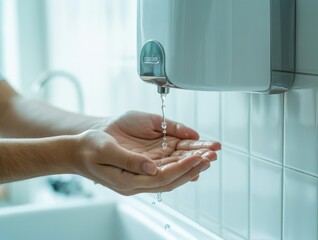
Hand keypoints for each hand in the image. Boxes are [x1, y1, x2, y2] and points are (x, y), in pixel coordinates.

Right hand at [73, 111, 220, 195]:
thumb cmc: (89, 149)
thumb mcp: (106, 150)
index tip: (198, 157)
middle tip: (210, 157)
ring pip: (170, 176)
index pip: (162, 177)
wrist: (78, 152)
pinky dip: (179, 166)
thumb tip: (152, 168)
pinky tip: (190, 161)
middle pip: (171, 179)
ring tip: (206, 156)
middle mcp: (137, 182)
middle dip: (192, 168)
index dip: (182, 167)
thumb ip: (129, 161)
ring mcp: (139, 178)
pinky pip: (164, 171)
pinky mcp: (141, 170)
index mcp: (128, 181)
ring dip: (189, 167)